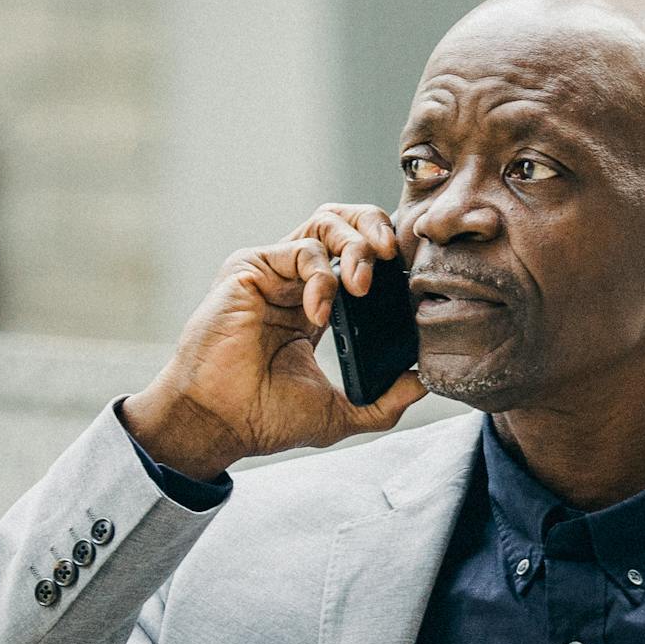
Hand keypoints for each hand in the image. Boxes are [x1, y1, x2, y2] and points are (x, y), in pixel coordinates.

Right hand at [121, 205, 425, 481]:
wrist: (220, 421)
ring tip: (364, 283)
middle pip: (344, 223)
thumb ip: (385, 401)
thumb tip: (424, 383)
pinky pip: (301, 249)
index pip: (357, 258)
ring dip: (355, 243)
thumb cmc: (265, 417)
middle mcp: (294, 282)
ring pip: (325, 222)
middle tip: (392, 255)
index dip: (386, 259)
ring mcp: (272, 271)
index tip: (411, 282)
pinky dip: (322, 275)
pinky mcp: (251, 267)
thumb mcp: (339, 412)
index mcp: (314, 307)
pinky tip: (321, 310)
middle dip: (376, 228)